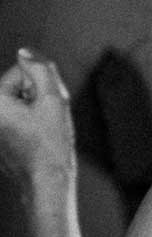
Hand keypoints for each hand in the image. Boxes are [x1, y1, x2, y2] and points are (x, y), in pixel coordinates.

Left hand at [0, 49, 77, 187]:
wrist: (45, 183)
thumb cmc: (49, 145)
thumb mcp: (53, 99)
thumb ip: (40, 69)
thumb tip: (25, 53)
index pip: (21, 72)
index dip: (42, 84)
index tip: (49, 104)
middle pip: (16, 88)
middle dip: (36, 97)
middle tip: (49, 118)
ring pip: (17, 105)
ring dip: (34, 111)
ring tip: (45, 131)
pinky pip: (14, 122)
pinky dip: (27, 125)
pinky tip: (38, 141)